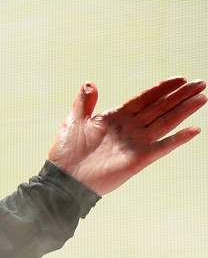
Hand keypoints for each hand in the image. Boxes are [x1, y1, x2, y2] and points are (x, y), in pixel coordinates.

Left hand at [47, 77, 203, 195]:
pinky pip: (162, 148)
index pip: (145, 99)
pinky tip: (194, 130)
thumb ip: (84, 103)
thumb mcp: (74, 121)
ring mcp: (136, 143)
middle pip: (160, 108)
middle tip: (200, 83)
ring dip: (184, 111)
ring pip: (165, 123)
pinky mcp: (138, 160)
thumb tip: (89, 83)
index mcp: (117, 118)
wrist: (63, 178)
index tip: (179, 78)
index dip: (162, 89)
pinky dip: (177, 139)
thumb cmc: (65, 152)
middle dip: (180, 96)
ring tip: (202, 97)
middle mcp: (130, 128)